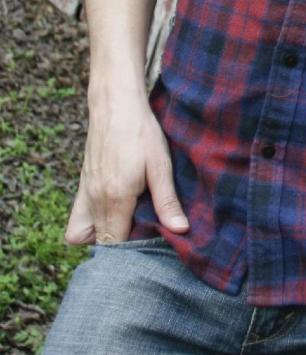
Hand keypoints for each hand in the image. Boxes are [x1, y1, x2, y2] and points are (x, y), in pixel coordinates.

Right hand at [65, 94, 188, 245]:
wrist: (115, 104)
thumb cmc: (141, 132)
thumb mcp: (160, 165)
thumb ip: (167, 201)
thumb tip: (180, 230)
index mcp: (116, 199)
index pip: (116, 245)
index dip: (133, 250)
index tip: (151, 241)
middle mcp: (95, 201)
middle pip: (101, 244)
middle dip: (121, 247)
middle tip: (144, 232)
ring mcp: (85, 194)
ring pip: (85, 235)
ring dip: (105, 236)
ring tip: (130, 223)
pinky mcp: (82, 186)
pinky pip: (77, 221)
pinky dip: (91, 225)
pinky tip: (115, 212)